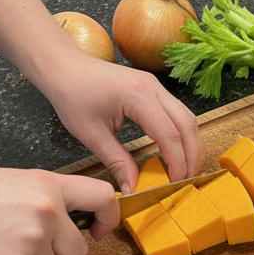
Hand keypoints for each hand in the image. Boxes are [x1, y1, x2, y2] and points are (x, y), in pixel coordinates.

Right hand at [0, 167, 117, 254]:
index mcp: (47, 186)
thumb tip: (74, 220)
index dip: (109, 217)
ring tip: (0, 244)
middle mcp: (45, 213)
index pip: (102, 196)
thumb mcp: (11, 184)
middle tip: (27, 243)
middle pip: (79, 251)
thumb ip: (47, 199)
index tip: (100, 229)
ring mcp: (32, 242)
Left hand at [40, 50, 201, 192]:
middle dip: (191, 156)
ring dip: (190, 145)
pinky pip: (178, 113)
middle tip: (186, 180)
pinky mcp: (154, 89)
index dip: (177, 163)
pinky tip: (175, 151)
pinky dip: (182, 135)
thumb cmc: (71, 94)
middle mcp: (152, 87)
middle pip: (188, 125)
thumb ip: (117, 163)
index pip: (170, 135)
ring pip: (188, 118)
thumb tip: (132, 188)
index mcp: (137, 96)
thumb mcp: (92, 134)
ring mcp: (156, 86)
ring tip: (184, 169)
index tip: (174, 184)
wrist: (62, 66)